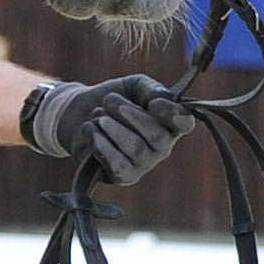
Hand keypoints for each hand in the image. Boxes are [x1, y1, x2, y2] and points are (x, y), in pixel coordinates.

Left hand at [26, 75, 199, 183]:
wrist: (78, 114)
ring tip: (97, 115)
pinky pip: (118, 164)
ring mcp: (144, 164)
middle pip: (158, 136)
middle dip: (130, 115)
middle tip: (109, 100)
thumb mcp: (134, 86)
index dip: (172, 114)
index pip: (185, 123)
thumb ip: (152, 90)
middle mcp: (162, 147)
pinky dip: (101, 144)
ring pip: (136, 149)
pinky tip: (90, 130)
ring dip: (112, 127)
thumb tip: (160, 102)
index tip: (152, 102)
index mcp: (170, 123)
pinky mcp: (124, 176)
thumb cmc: (112, 100)